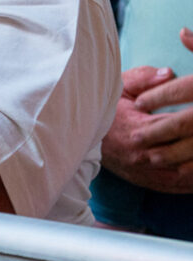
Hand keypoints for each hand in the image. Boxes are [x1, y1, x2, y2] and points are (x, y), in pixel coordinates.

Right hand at [102, 32, 192, 192]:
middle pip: (187, 150)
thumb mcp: (118, 88)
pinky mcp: (147, 182)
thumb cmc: (102, 109)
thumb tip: (168, 74)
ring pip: (186, 172)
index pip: (178, 124)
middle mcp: (143, 153)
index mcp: (138, 128)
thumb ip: (143, 79)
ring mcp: (146, 171)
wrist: (78, 135)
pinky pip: (178, 186)